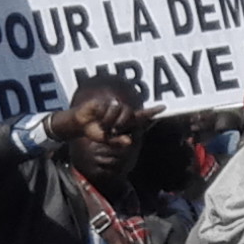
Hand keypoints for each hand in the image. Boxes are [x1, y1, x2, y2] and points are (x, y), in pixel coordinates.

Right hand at [47, 93, 161, 144]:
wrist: (80, 124)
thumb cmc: (95, 132)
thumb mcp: (107, 140)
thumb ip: (118, 142)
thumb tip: (130, 142)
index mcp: (125, 121)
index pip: (141, 116)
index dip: (152, 112)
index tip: (164, 107)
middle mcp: (121, 112)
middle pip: (129, 113)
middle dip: (120, 122)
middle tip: (112, 129)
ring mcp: (112, 106)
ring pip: (117, 111)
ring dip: (108, 122)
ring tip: (102, 124)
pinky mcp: (104, 102)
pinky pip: (106, 109)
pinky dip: (101, 117)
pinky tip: (96, 117)